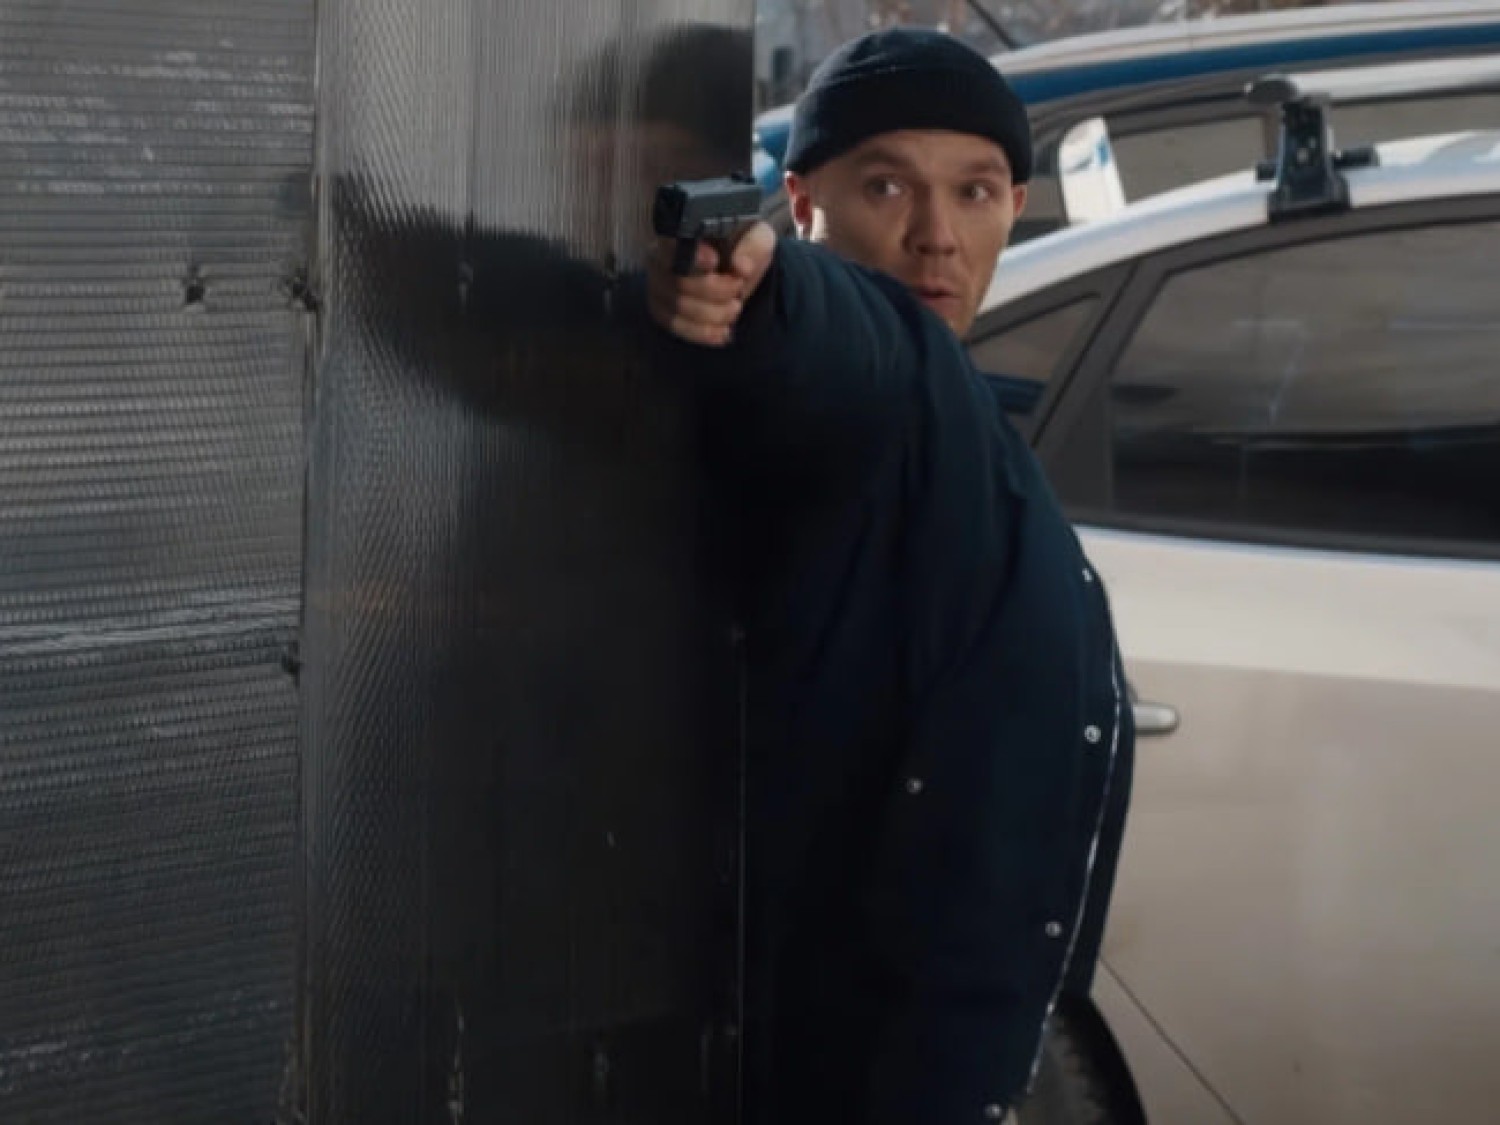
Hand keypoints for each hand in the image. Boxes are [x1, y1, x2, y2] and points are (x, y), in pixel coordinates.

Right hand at [646, 221, 775, 347]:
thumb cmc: (742, 247)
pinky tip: (724, 331)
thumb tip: (741, 265)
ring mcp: (657, 288)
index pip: (672, 245)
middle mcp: (658, 259)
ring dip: (714, 314)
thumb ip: (752, 246)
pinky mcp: (662, 313)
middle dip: (716, 291)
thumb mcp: (756, 238)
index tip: (715, 262)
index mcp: (677, 233)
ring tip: (735, 307)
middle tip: (738, 287)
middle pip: (679, 283)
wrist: (739, 270)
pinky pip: (677, 327)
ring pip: (679, 309)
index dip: (692, 257)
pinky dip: (703, 332)